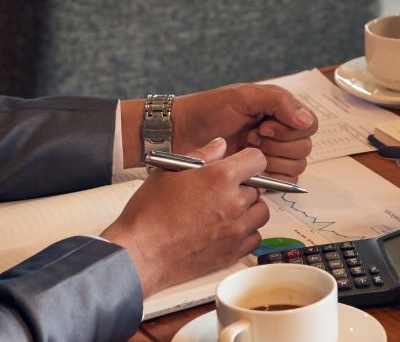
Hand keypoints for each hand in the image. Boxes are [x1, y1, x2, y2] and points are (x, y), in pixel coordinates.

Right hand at [103, 138, 270, 294]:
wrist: (138, 254)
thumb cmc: (148, 214)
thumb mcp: (168, 172)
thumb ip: (201, 154)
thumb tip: (220, 145)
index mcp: (220, 178)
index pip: (257, 160)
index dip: (248, 160)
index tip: (241, 166)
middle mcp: (234, 203)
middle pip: (258, 188)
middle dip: (243, 187)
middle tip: (221, 192)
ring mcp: (235, 230)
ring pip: (260, 213)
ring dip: (249, 210)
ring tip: (226, 212)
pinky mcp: (232, 253)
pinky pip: (254, 238)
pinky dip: (245, 234)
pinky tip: (226, 231)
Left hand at [168, 83, 316, 181]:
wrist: (180, 134)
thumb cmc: (208, 110)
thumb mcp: (244, 97)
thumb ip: (280, 103)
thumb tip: (307, 121)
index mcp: (280, 111)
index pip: (309, 125)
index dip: (290, 130)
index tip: (264, 126)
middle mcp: (280, 134)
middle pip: (304, 148)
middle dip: (278, 145)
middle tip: (251, 137)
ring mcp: (271, 156)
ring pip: (297, 167)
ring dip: (272, 160)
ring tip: (246, 151)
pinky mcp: (261, 176)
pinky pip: (284, 183)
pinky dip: (271, 177)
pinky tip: (248, 170)